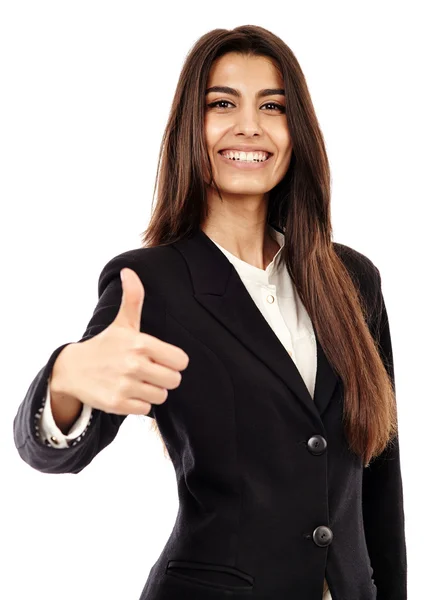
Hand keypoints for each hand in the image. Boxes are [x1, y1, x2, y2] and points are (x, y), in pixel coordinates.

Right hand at [65, 268, 188, 415]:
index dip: (173, 361)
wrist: (73, 369)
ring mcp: (125, 385)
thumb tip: (129, 271)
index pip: (181, 361)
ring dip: (152, 391)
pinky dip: (139, 403)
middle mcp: (134, 364)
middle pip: (174, 380)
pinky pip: (146, 409)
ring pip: (161, 396)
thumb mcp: (122, 322)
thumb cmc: (106, 344)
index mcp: (141, 343)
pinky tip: (127, 392)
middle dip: (164, 377)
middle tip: (149, 371)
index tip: (160, 358)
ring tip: (137, 381)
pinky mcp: (118, 404)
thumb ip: (133, 298)